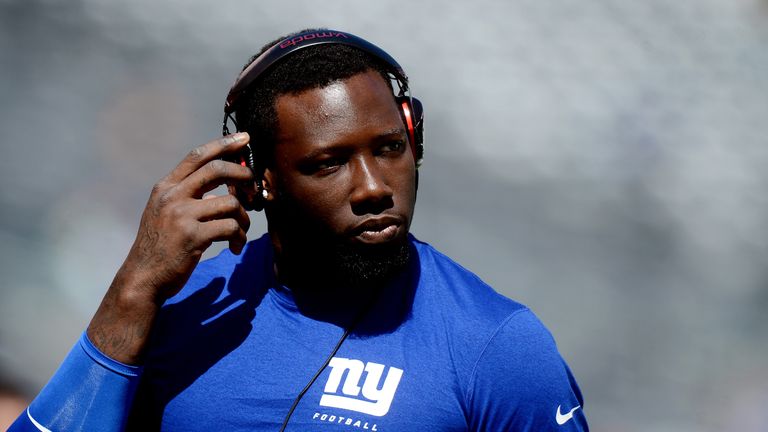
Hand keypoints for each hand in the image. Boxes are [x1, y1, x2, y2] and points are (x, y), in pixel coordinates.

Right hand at [123, 132, 253, 301]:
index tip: (244, 138)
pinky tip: (234, 247)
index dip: (223, 144)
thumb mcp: (165, 213)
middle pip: (217, 170)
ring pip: (231, 203)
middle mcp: (172, 196)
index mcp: (165, 187)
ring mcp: (182, 215)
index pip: (197, 155)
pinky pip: (231, 228)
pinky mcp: (193, 237)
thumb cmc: (160, 247)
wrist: (143, 278)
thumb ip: (188, 196)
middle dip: (243, 175)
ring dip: (244, 218)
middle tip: (254, 188)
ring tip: (240, 232)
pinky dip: (239, 237)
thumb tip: (223, 188)